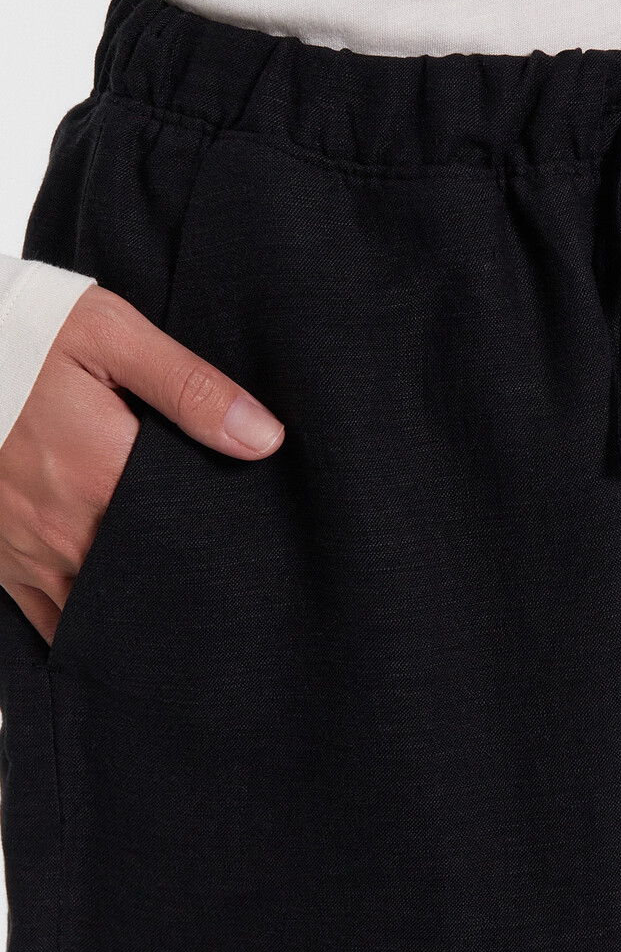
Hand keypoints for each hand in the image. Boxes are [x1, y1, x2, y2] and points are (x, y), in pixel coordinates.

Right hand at [0, 284, 284, 646]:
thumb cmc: (27, 333)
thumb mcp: (113, 337)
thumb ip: (190, 389)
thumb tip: (263, 439)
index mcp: (104, 475)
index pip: (187, 532)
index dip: (220, 539)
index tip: (246, 540)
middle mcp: (64, 528)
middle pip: (147, 574)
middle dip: (182, 573)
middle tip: (219, 569)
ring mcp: (27, 550)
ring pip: (97, 607)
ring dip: (134, 603)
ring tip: (173, 591)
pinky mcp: (0, 558)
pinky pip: (47, 614)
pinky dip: (81, 618)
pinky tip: (113, 612)